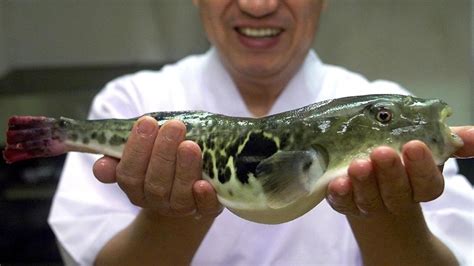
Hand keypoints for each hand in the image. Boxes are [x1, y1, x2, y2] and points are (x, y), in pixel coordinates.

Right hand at [92, 116, 221, 218]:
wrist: (194, 183)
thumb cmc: (165, 158)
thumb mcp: (142, 152)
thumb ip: (120, 154)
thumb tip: (100, 166)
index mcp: (136, 186)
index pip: (129, 173)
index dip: (136, 149)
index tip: (148, 122)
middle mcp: (156, 200)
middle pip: (154, 184)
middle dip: (163, 153)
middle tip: (174, 126)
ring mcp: (182, 208)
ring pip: (179, 195)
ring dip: (184, 169)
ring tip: (190, 146)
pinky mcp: (206, 209)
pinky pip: (205, 208)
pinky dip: (204, 197)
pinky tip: (204, 183)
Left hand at [326, 141, 443, 217]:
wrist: (372, 179)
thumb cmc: (401, 156)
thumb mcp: (427, 145)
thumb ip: (451, 139)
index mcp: (420, 184)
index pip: (428, 183)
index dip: (421, 168)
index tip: (414, 146)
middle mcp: (396, 197)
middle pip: (397, 192)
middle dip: (390, 173)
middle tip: (381, 152)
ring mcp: (370, 203)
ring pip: (369, 199)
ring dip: (364, 183)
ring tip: (358, 165)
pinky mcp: (345, 203)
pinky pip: (343, 203)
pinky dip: (340, 194)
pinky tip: (337, 182)